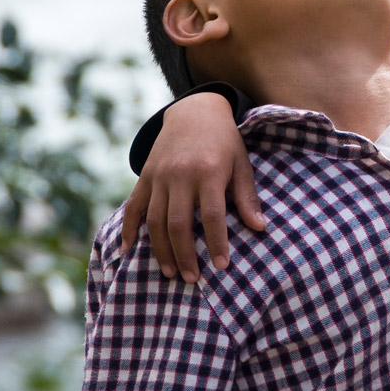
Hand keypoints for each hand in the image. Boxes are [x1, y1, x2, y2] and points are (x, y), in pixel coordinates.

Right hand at [120, 92, 262, 281]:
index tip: (221, 266)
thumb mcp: (241, 164)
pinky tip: (130, 251)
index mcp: (209, 171)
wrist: (194, 111)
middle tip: (191, 279)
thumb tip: (260, 228)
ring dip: (161, 250)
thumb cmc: (224, 142)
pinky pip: (133, 206)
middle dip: (185, 254)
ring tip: (170, 272)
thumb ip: (246, 197)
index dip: (217, 242)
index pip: (212, 215)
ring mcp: (159, 175)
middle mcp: (181, 174)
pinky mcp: (145, 176)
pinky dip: (130, 229)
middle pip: (179, 222)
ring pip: (155, 220)